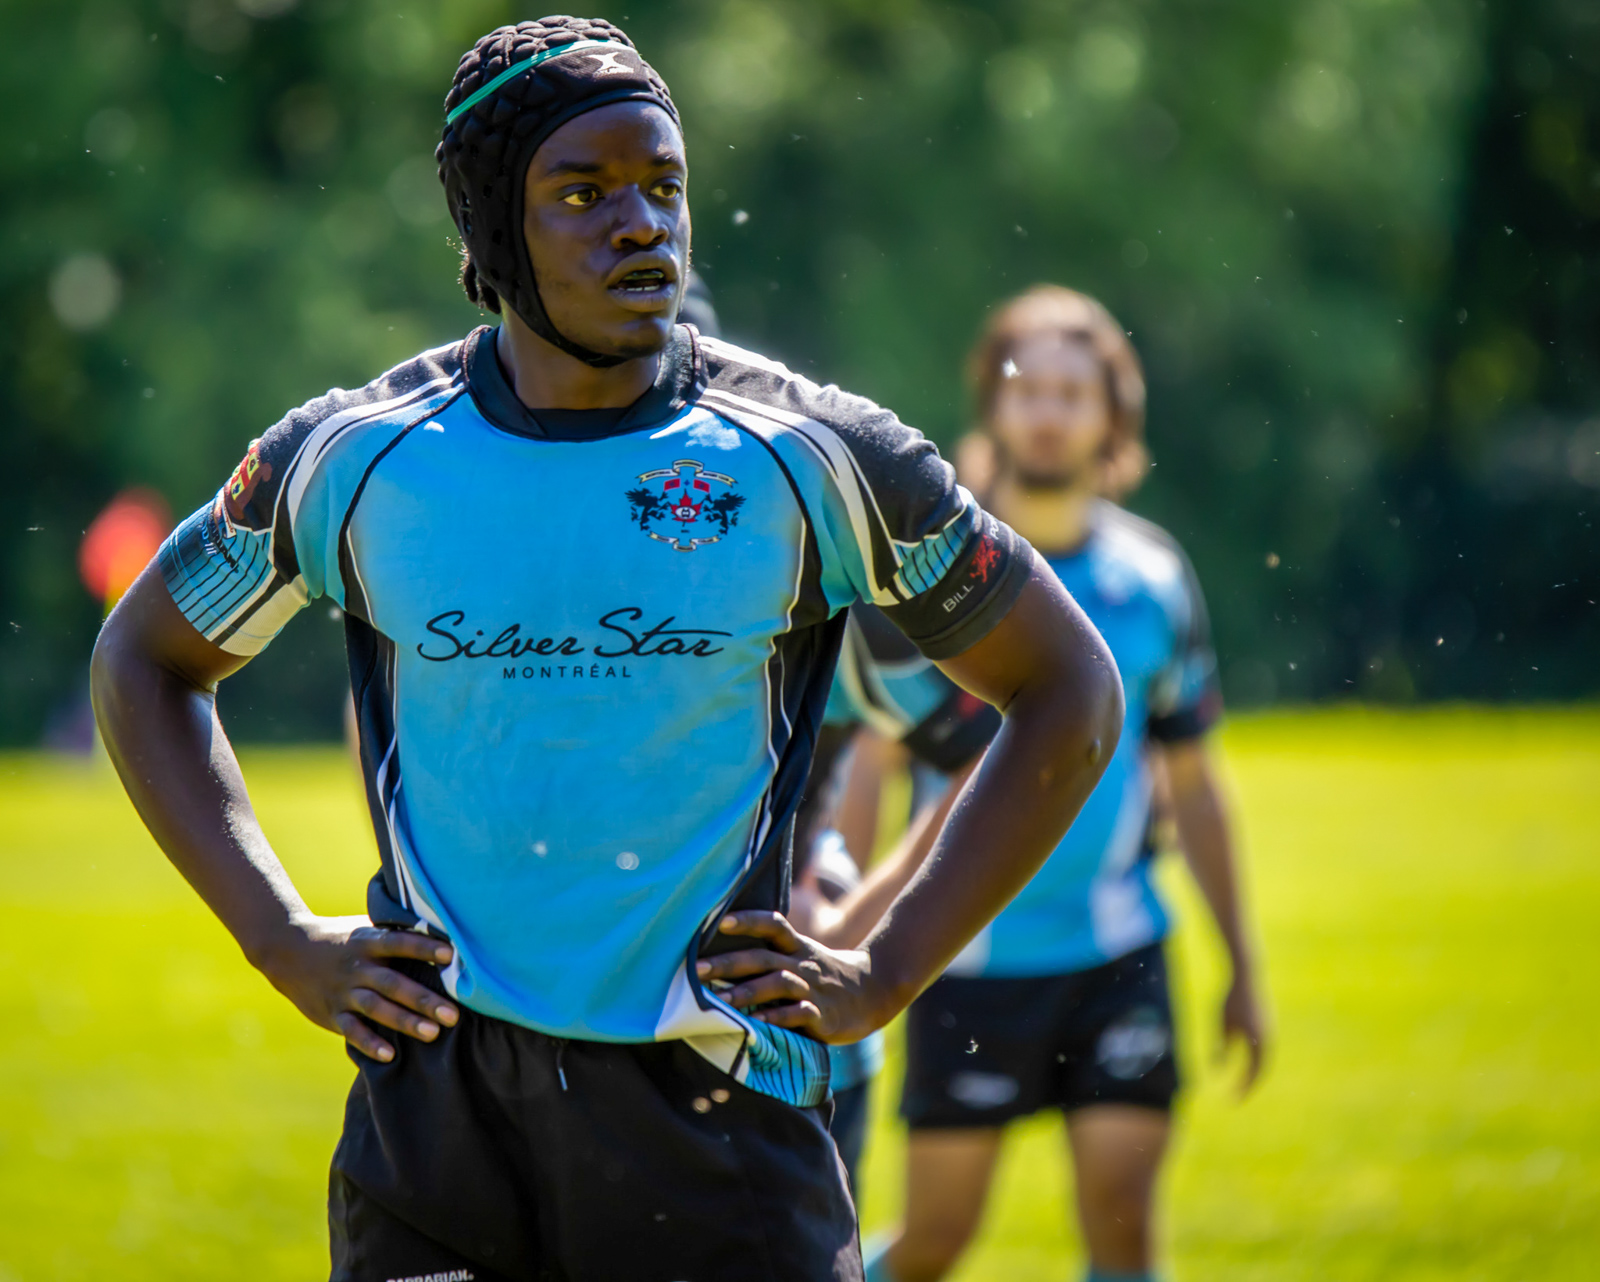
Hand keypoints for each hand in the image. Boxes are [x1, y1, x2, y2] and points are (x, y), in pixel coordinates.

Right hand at [255, 914, 459, 1061]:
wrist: (288, 951)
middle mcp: (357, 967)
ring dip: (405, 1022)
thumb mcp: (364, 928)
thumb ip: (396, 933)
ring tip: (433, 1034)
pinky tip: (390, 1055)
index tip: (451, 954)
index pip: (399, 943)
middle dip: (423, 999)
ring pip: (376, 1008)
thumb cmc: (342, 938)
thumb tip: (442, 929)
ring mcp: (343, 992)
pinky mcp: (332, 1014)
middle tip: (453, 1014)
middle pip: (393, 984)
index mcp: (368, 942)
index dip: (424, 948)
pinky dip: (369, 1043)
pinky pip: (352, 1030)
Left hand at [694, 911, 882, 1044]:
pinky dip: (777, 1017)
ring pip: (778, 984)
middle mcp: (802, 964)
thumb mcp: (803, 956)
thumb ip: (772, 954)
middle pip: (764, 957)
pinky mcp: (823, 1016)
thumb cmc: (826, 975)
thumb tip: (724, 954)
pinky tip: (757, 1023)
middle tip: (698, 969)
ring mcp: (813, 989)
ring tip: (718, 1002)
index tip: (720, 922)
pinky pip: (799, 1014)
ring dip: (747, 992)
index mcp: (797, 947)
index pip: (772, 925)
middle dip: (729, 962)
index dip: (748, 921)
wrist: (875, 990)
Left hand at [1219, 966, 1267, 1094]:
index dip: (1243, 1087)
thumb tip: (1216, 1068)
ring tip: (1242, 1083)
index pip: (1251, 1072)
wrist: (1248, 976)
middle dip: (1250, 1084)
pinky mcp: (1268, 1026)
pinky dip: (1256, 1061)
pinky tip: (1246, 1063)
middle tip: (1238, 1096)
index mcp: (1257, 1041)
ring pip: (1264, 1060)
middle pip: (1261, 1069)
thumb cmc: (1231, 999)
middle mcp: (1268, 1039)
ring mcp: (1270, 1032)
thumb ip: (1221, 1046)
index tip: (1233, 1100)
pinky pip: (1264, 1049)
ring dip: (1254, 1073)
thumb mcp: (1222, 1023)